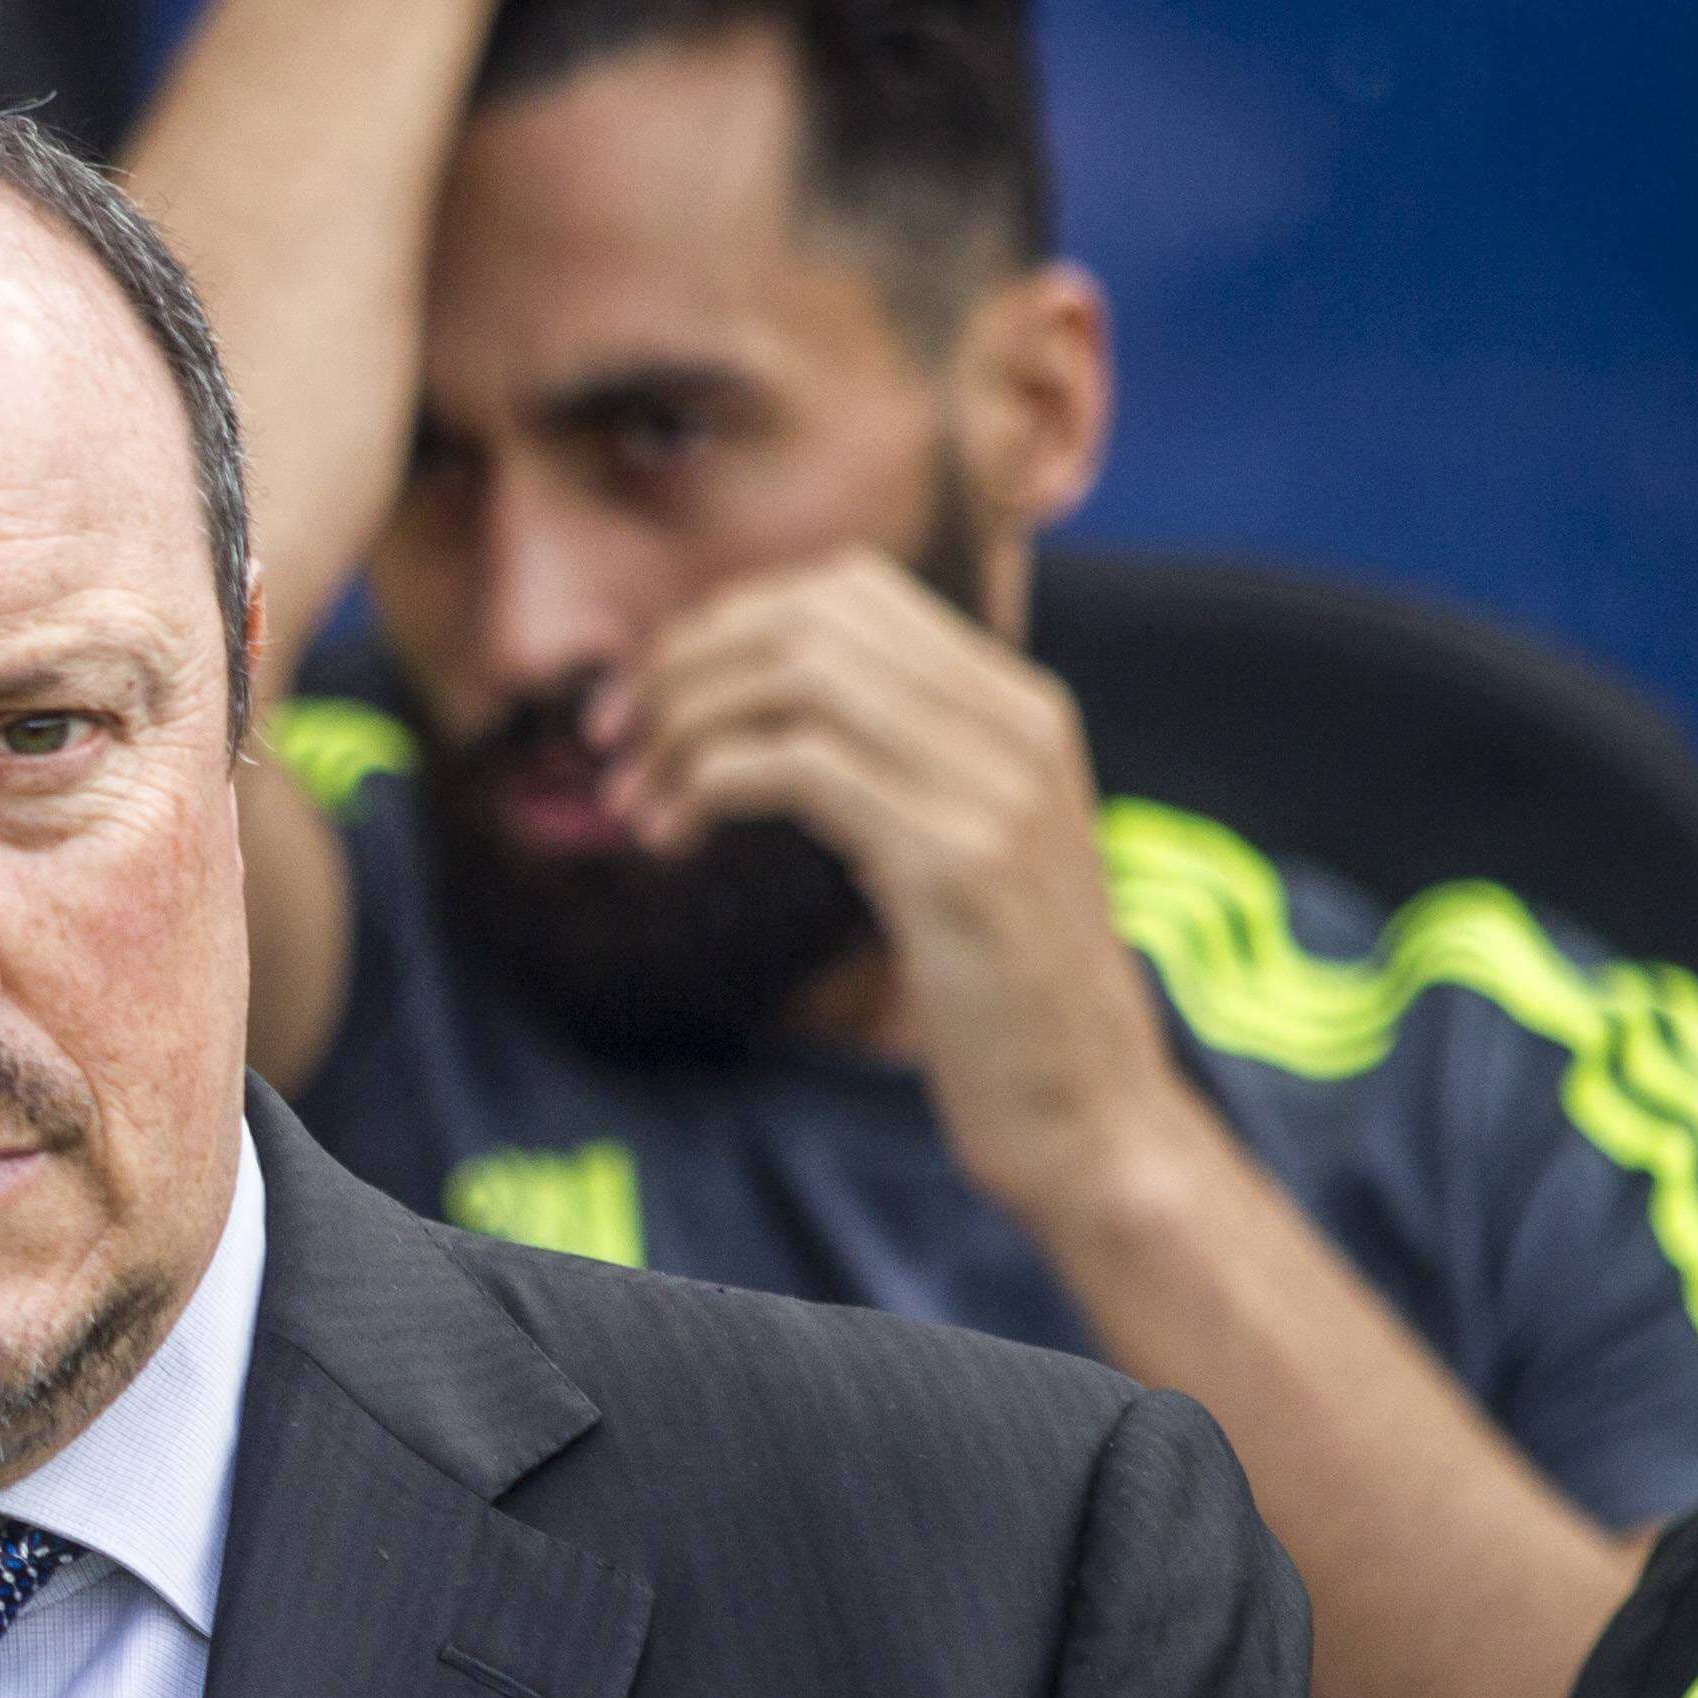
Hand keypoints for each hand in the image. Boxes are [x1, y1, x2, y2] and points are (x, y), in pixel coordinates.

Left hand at [613, 553, 1197, 1221]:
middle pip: (809, 616)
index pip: (846, 589)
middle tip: (612, 743)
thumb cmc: (992, 989)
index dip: (724, 623)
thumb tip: (738, 712)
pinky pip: (799, 765)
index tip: (650, 696)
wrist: (1086, 1108)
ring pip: (796, 676)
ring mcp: (995, 785)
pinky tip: (670, 838)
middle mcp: (1017, 721)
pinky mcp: (957, 860)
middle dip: (685, 665)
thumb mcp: (947, 844)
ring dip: (685, 726)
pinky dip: (706, 783)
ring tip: (636, 802)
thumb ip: (881, 763)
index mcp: (1016, 703)